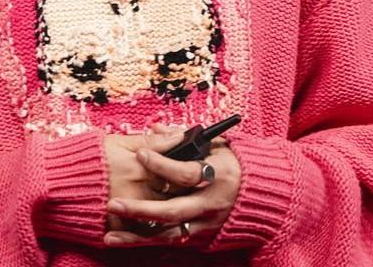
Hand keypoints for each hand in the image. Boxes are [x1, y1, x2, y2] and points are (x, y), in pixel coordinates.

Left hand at [104, 124, 241, 247]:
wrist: (262, 196)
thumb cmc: (234, 164)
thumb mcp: (216, 145)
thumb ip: (185, 137)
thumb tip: (157, 128)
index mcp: (217, 175)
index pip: (186, 173)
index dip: (162, 164)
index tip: (140, 153)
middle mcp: (210, 204)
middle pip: (172, 211)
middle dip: (141, 210)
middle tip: (113, 202)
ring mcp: (205, 225)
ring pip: (168, 235)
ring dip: (137, 237)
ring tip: (110, 236)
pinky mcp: (201, 239)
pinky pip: (172, 244)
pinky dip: (148, 244)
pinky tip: (127, 242)